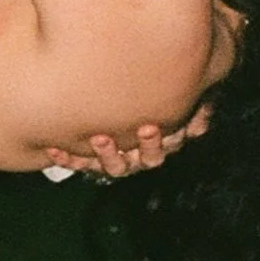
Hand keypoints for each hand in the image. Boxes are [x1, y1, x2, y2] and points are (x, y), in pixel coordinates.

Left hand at [41, 106, 210, 182]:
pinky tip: (56, 148)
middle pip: (146, 159)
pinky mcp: (89, 160)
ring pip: (114, 166)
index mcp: (162, 139)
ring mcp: (116, 159)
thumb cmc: (145, 94)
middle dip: (143, 146)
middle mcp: (140, 153)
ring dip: (106, 154)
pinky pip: (80, 164)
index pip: (169, 145)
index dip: (163, 139)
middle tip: (140, 129)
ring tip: (99, 137)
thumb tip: (204, 113)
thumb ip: (190, 101)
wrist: (105, 97)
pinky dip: (69, 158)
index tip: (153, 125)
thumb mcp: (171, 95)